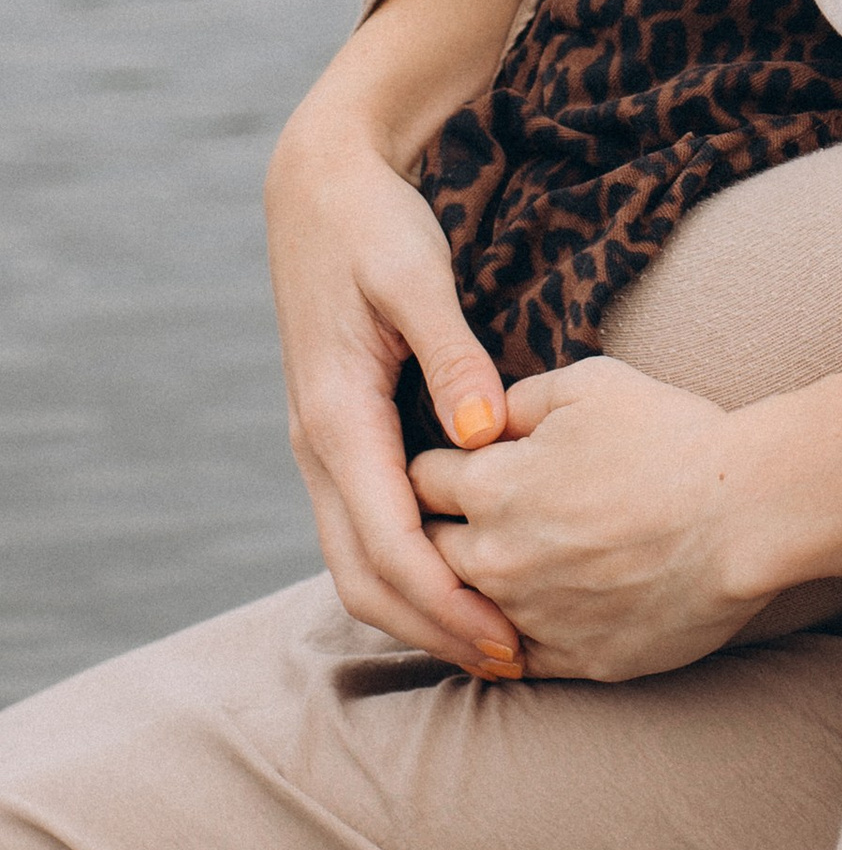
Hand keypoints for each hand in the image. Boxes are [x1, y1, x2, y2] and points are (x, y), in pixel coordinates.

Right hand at [268, 111, 521, 678]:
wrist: (320, 187)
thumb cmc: (375, 226)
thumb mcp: (417, 278)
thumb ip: (453, 357)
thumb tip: (484, 439)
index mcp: (337, 417)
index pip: (390, 543)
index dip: (449, 602)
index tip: (509, 640)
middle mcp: (318, 446)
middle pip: (366, 576)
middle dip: (435, 628)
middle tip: (515, 662)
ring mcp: (322, 447)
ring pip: (358, 563)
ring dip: (421, 610)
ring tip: (496, 639)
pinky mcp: (340, 438)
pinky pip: (366, 529)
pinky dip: (409, 572)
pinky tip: (466, 580)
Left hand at [409, 358, 841, 681]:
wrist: (747, 512)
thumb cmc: (673, 437)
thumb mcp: (590, 385)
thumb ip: (518, 401)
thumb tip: (482, 421)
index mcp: (490, 487)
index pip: (419, 478)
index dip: (441, 464)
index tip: (464, 464)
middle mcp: (495, 559)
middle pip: (427, 550)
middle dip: (441, 528)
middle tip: (474, 516)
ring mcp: (532, 618)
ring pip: (463, 611)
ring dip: (473, 587)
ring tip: (505, 565)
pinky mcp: (575, 661)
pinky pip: (514, 660)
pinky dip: (513, 636)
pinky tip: (532, 613)